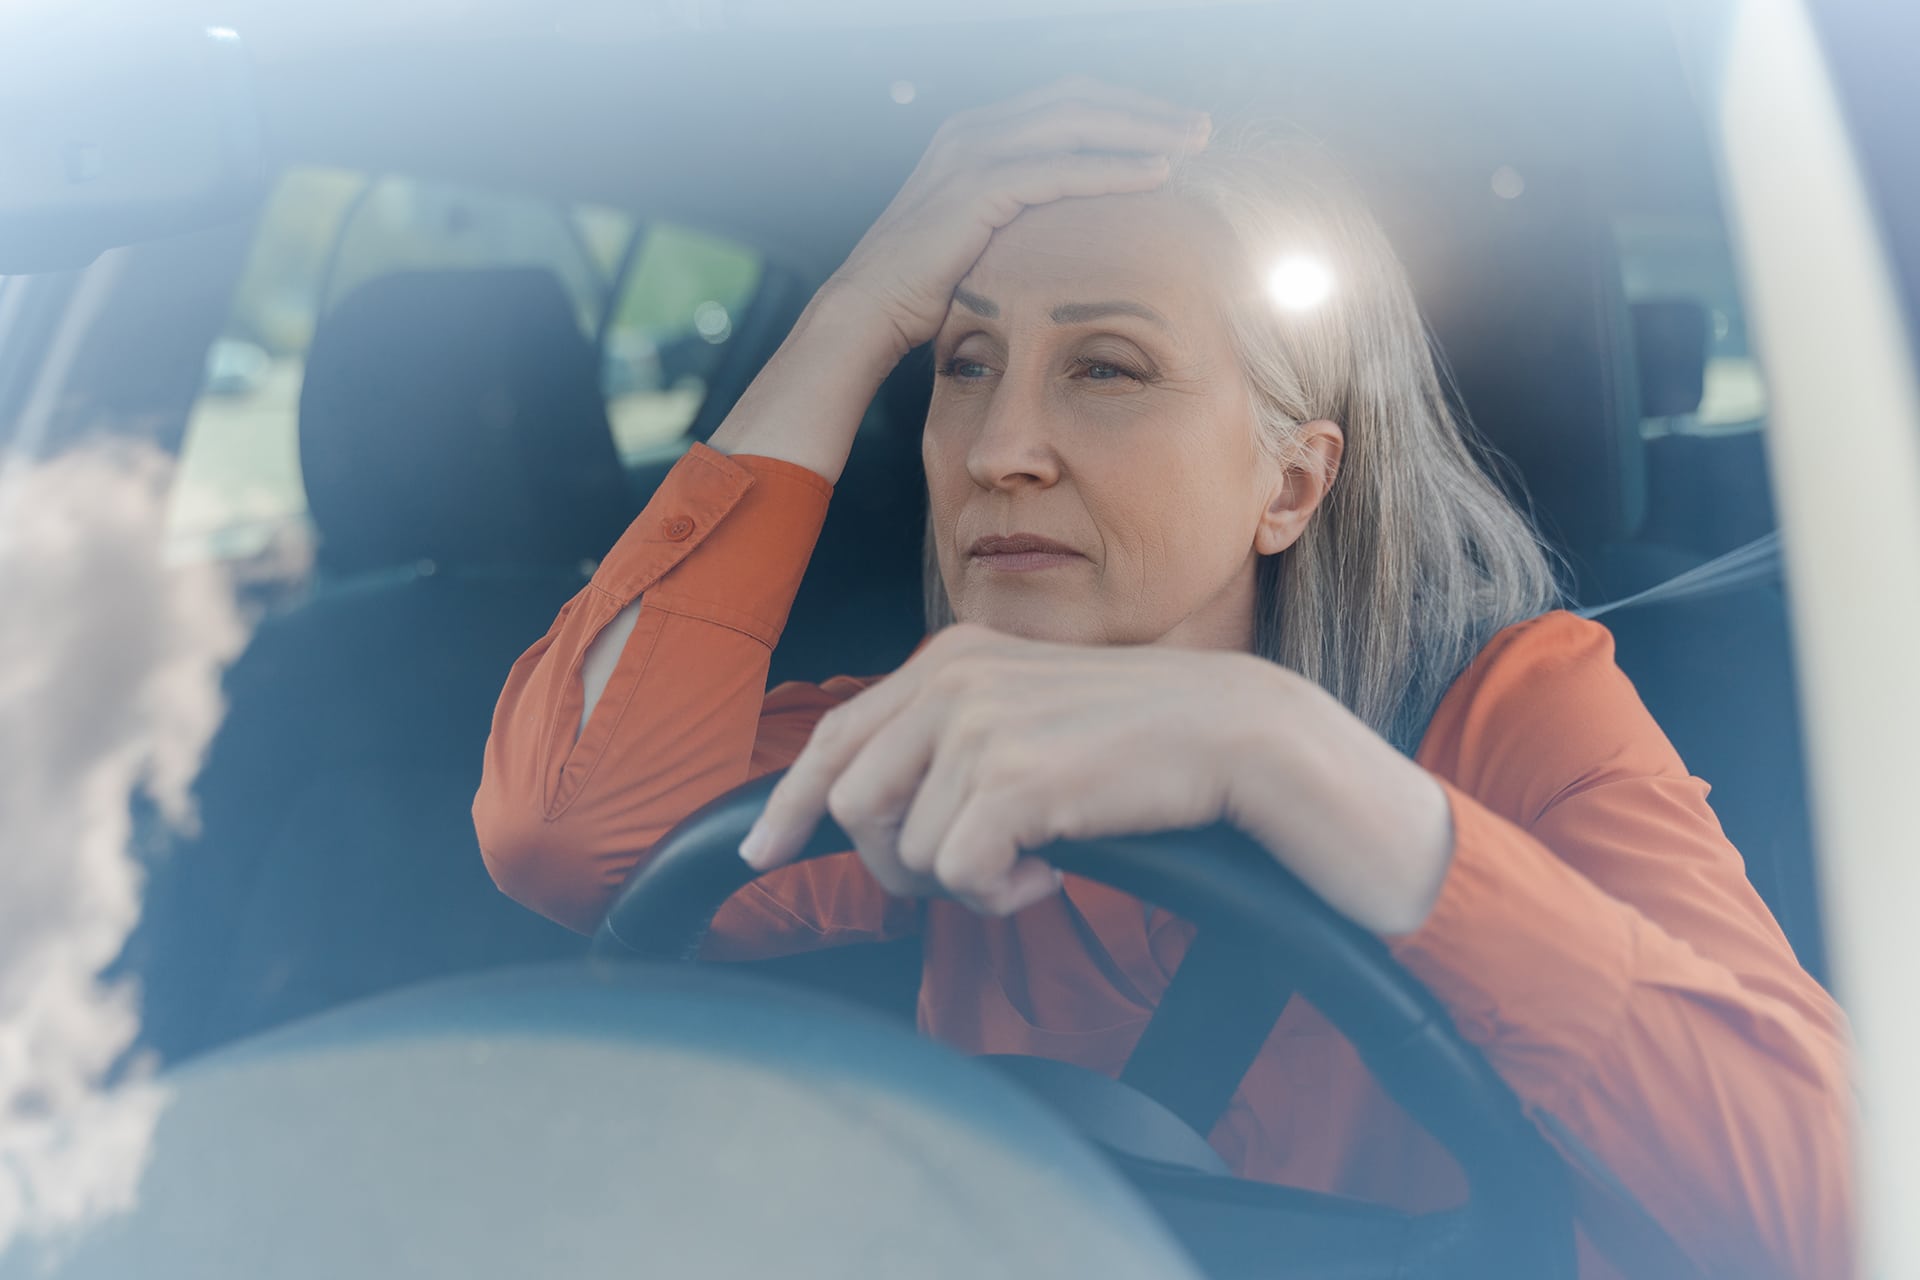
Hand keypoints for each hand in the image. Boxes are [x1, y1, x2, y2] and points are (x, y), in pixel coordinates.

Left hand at [737, 625, 1455, 932]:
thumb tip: (875, 808)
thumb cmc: (1132, 737)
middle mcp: (948, 682)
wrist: (1230, 733)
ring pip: (900, 850)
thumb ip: (949, 739)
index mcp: (946, 660)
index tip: (763, 852)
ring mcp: (976, 728)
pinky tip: (1053, 869)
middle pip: (848, 802)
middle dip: (892, 861)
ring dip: (960, 879)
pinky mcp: (1009, 780)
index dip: (791, 803)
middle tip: (965, 872)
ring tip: (1027, 860)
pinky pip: (956, 876)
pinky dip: (1001, 894)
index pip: (835, 736)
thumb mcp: (1024, 711)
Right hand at [824, 76, 1211, 360]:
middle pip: (1079, 99)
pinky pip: (1061, 170)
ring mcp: (972, 154)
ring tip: (1193, 144)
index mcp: (975, 133)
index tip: (1174, 128)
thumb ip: (1020, 212)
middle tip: (1201, 127)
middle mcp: (973, 130)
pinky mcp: (976, 190)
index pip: (1066, 102)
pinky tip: (1158, 175)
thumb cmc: (926, 287)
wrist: (869, 311)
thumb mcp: (981, 235)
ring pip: (1077, 123)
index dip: (1124, 108)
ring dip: (1142, 129)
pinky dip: (1114, 170)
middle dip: (1145, 109)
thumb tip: (1072, 228)